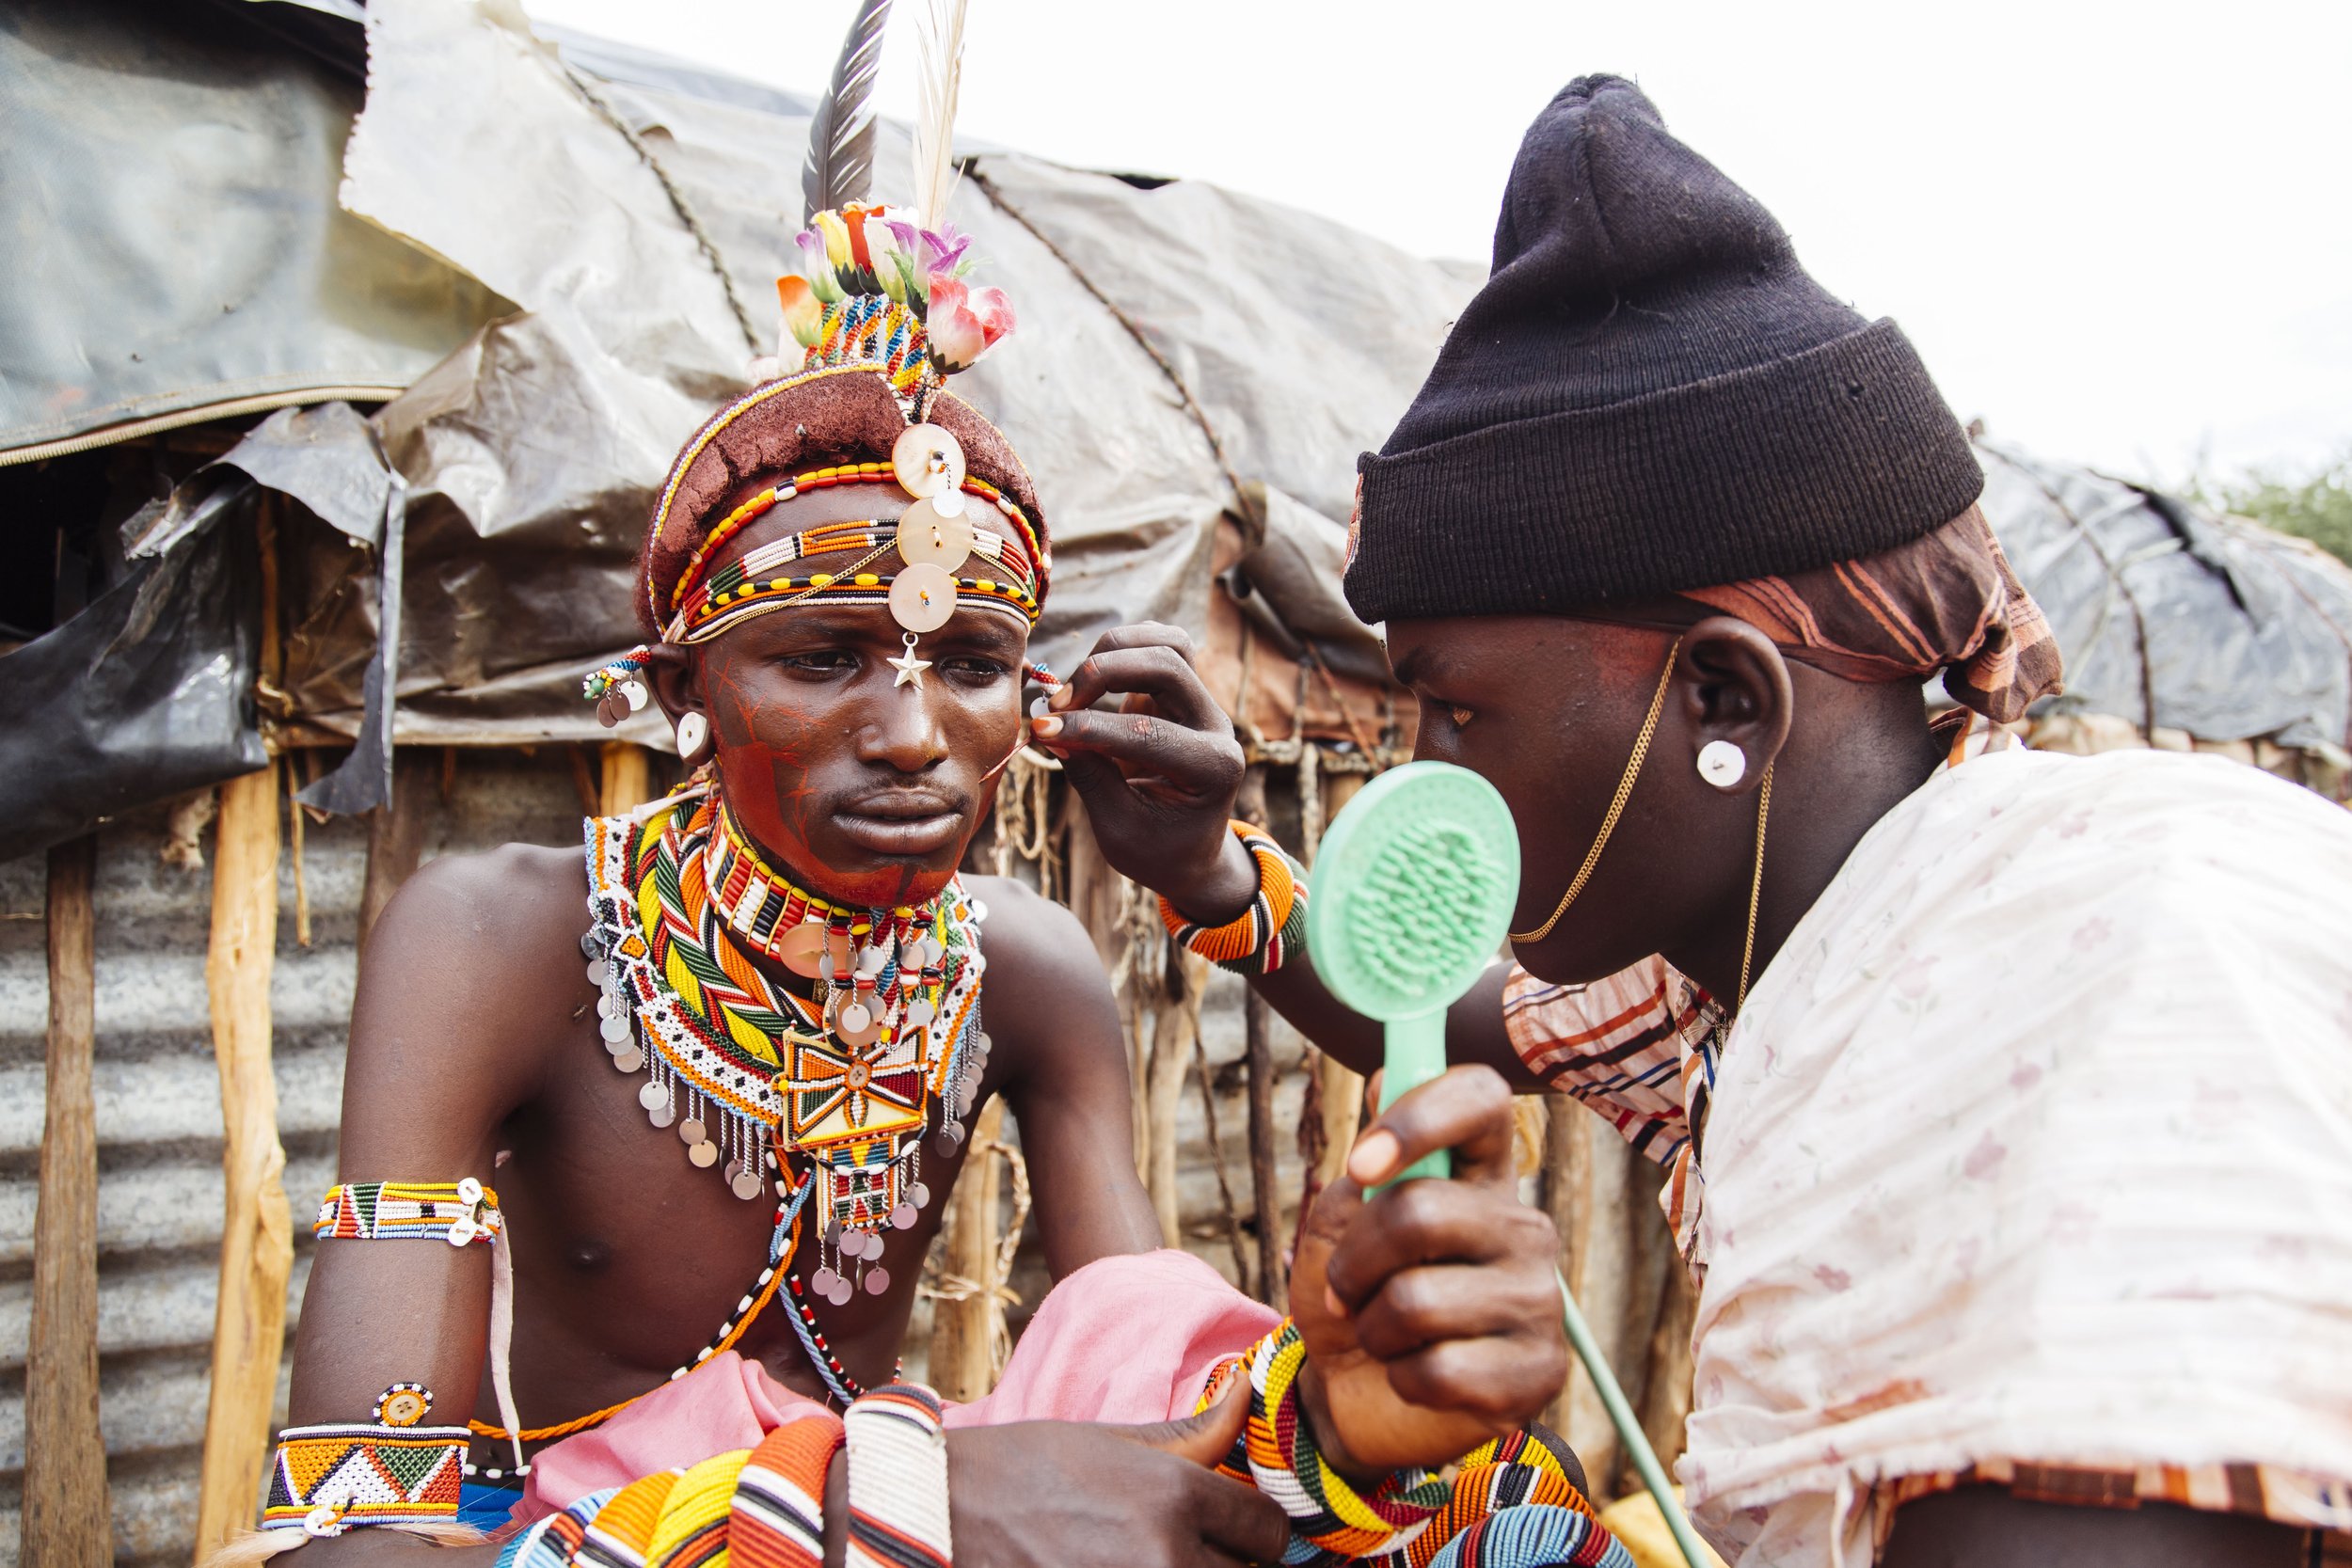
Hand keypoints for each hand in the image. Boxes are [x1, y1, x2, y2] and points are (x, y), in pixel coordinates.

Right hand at [945, 1381, 1289, 1567]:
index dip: (1252, 1528)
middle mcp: (1167, 1558)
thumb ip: (1194, 1433)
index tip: (1228, 1528)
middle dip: (1222, 1564)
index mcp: (1176, 1497)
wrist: (942, 1517)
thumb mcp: (1113, 1442)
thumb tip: (1246, 1390)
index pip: (1270, 1531)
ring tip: (1145, 1560)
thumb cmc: (1025, 1471)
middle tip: (1180, 1546)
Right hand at [1030, 624, 1257, 921]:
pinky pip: (1162, 645)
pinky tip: (1093, 674)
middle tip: (1056, 706)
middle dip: (1103, 674)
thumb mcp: (1118, 830)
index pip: (1149, 733)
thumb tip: (1049, 728)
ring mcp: (1204, 705)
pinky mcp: (1186, 692)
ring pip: (1168, 643)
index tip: (1041, 730)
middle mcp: (1217, 728)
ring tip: (1075, 688)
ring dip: (1114, 651)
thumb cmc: (1156, 850)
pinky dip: (1124, 648)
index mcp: (1213, 769)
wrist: (1189, 853)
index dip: (1089, 727)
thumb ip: (1090, 776)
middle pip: (1168, 665)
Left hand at [1288, 1066, 1568, 1478]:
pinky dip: (1399, 1377)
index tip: (1362, 1161)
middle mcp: (1523, 1226)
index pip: (1482, 1100)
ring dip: (1371, 1327)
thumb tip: (1382, 1076)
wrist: (1356, 1395)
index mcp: (1481, 1175)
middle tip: (1346, 1288)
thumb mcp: (1335, 1228)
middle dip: (1353, 1260)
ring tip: (1382, 1335)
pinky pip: (1437, 1369)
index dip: (1421, 1117)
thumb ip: (1361, 1167)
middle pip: (1421, 1210)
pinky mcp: (1540, 1372)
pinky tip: (1415, 1375)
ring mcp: (1541, 1300)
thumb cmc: (1352, 1297)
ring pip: (1417, 1300)